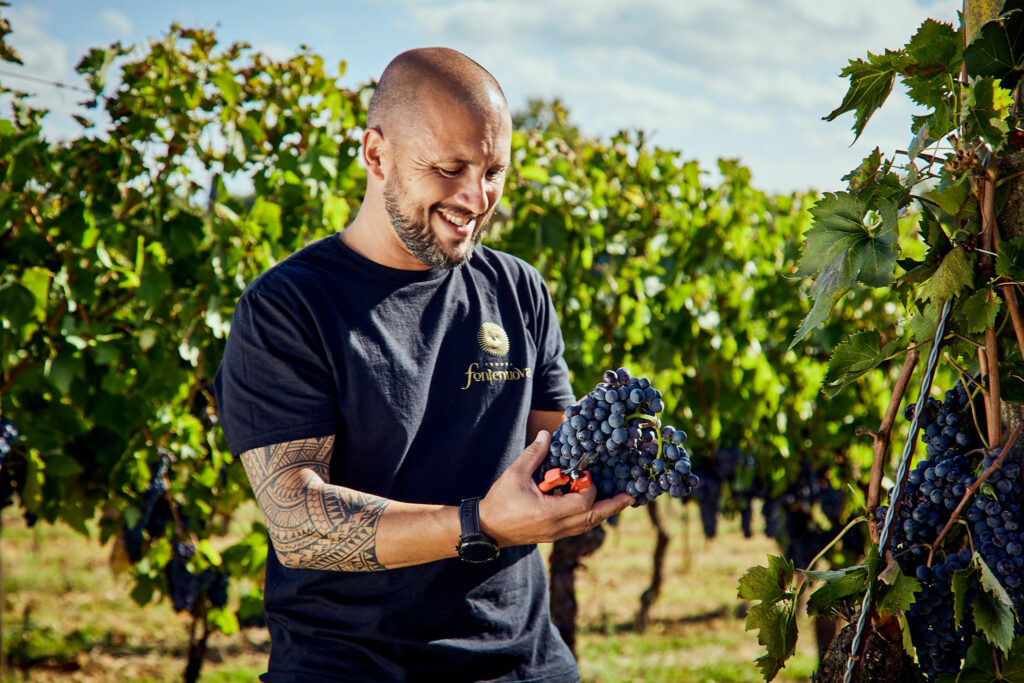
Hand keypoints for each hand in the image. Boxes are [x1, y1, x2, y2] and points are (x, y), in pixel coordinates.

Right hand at [477, 430, 633, 546]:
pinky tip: (594, 509)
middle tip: (630, 497)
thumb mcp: (514, 474)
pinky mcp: (552, 536)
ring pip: (587, 525)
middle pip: (593, 518)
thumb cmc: (499, 501)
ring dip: (602, 513)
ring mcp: (555, 534)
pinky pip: (578, 528)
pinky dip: (589, 518)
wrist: (486, 529)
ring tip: (618, 503)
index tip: (585, 474)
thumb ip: (533, 454)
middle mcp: (557, 527)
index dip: (589, 487)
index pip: (584, 502)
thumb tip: (546, 434)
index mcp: (550, 512)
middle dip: (612, 506)